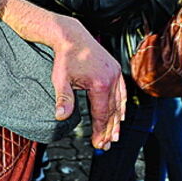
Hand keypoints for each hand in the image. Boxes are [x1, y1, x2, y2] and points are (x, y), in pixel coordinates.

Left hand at [49, 17, 125, 149]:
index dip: (100, 131)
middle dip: (109, 130)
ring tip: (114, 136)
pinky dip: (121, 105)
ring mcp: (116, 74)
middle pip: (113, 112)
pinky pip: (122, 92)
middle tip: (106, 145)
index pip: (102, 114)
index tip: (98, 144)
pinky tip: (121, 115)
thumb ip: (63, 98)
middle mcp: (112, 80)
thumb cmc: (65, 57)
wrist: (71, 35)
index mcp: (100, 84)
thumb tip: (60, 116)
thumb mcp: (60, 79)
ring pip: (119, 103)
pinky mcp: (116, 69)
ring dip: (117, 121)